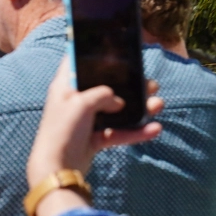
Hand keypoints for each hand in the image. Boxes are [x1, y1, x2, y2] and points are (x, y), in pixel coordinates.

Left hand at [23, 59, 162, 214]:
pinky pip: (118, 132)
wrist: (57, 169)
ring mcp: (86, 121)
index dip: (92, 52)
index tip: (114, 46)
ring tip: (158, 104)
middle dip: (129, 86)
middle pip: (105, 88)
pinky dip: (135, 132)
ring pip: (116, 111)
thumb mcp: (82, 103)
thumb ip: (103, 94)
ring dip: (138, 108)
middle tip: (150, 83)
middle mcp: (75, 101)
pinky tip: (154, 129)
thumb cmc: (62, 131)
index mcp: (65, 87)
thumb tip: (119, 102)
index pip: (76, 62)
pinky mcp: (94, 139)